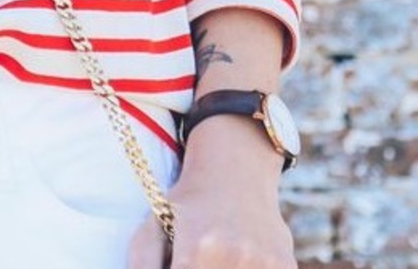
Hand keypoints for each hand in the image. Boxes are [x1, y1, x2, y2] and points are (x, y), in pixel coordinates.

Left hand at [128, 117, 295, 268]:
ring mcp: (264, 263)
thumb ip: (142, 264)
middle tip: (191, 260)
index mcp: (197, 249)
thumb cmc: (188, 202)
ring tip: (212, 257)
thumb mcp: (154, 225)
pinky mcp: (286, 267)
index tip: (177, 264)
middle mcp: (233, 257)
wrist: (236, 169)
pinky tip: (234, 259)